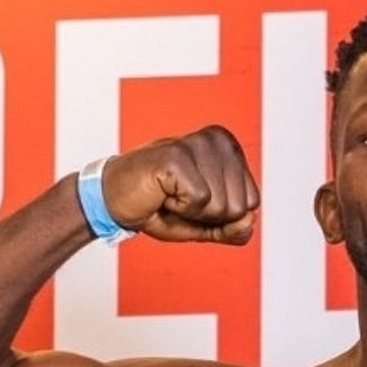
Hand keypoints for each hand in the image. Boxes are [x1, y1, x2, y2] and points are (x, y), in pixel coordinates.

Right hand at [100, 125, 259, 243]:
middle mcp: (217, 139)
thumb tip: (248, 222)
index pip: (252, 202)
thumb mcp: (203, 223)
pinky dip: (178, 210)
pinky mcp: (178, 157)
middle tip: (179, 200)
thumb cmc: (157, 206)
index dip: (220, 216)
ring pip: (222, 206)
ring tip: (169, 196)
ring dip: (192, 213)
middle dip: (208, 216)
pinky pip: (199, 202)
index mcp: (228, 147)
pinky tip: (162, 194)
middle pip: (240, 206)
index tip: (194, 201)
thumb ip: (232, 227)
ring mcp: (197, 145)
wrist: (113, 202)